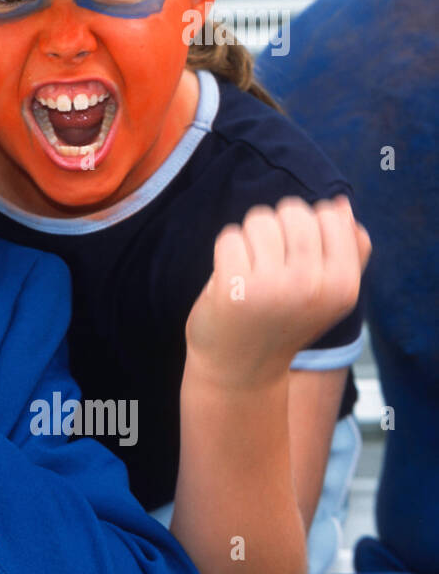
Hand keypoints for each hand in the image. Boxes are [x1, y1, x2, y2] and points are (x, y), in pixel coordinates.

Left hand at [185, 196, 369, 388]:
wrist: (241, 369)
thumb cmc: (284, 322)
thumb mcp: (328, 294)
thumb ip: (346, 250)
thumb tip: (341, 204)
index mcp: (343, 285)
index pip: (330, 215)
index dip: (308, 224)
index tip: (298, 253)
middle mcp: (312, 286)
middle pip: (293, 212)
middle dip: (276, 227)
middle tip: (270, 261)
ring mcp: (272, 287)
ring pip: (259, 220)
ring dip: (249, 238)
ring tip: (251, 270)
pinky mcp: (233, 287)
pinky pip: (229, 236)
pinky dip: (226, 252)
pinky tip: (231, 278)